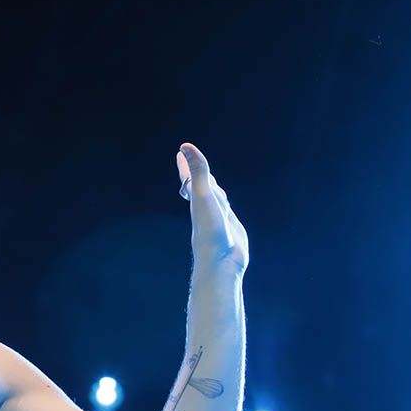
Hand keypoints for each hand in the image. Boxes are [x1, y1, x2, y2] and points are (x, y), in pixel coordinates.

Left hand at [176, 143, 248, 275]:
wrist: (221, 263)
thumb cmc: (210, 231)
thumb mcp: (204, 196)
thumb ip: (197, 172)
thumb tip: (185, 147)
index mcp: (197, 200)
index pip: (190, 177)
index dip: (186, 164)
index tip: (180, 153)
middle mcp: (206, 208)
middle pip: (201, 186)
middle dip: (197, 173)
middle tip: (191, 162)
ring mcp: (218, 218)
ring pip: (215, 199)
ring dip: (211, 188)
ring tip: (209, 181)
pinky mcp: (230, 229)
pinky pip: (226, 212)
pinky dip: (224, 205)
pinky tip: (224, 209)